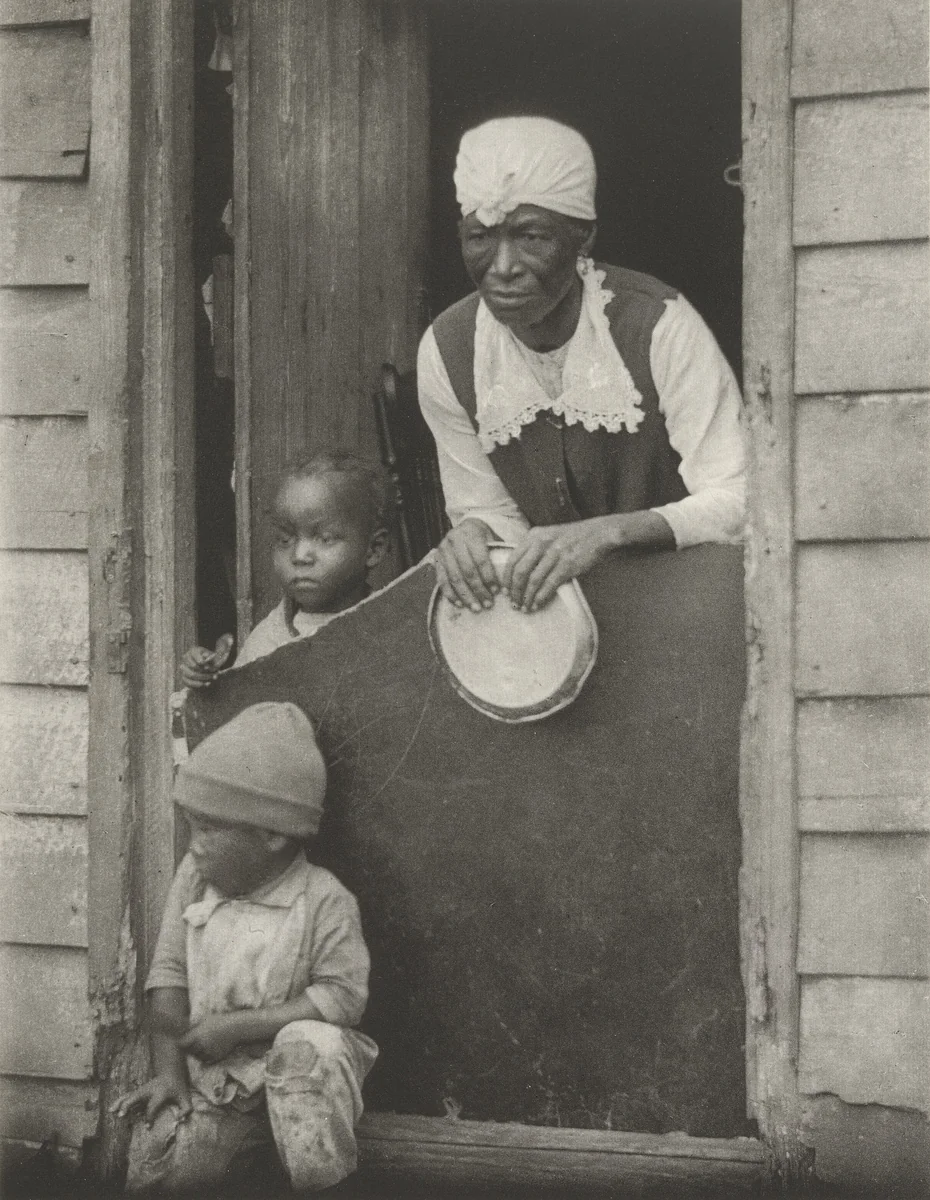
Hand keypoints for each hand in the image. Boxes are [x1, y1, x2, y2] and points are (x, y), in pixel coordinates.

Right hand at [110, 1073, 190, 1124]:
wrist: (171, 1072)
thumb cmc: (178, 1088)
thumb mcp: (186, 1097)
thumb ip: (186, 1109)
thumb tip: (180, 1119)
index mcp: (161, 1093)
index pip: (153, 1106)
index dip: (150, 1117)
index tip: (147, 1128)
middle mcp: (150, 1090)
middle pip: (137, 1096)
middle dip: (129, 1105)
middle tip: (122, 1115)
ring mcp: (143, 1089)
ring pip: (130, 1094)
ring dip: (120, 1102)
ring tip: (111, 1111)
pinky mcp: (139, 1090)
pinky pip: (128, 1095)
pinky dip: (120, 1100)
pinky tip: (112, 1107)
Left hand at [178, 1012, 246, 1062]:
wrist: (236, 1028)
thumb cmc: (220, 1021)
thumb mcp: (206, 1019)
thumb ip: (194, 1025)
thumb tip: (183, 1028)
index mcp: (198, 1034)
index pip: (182, 1044)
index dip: (181, 1043)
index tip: (180, 1042)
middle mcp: (202, 1045)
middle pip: (189, 1052)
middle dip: (189, 1048)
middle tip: (192, 1043)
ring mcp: (209, 1052)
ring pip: (197, 1057)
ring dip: (197, 1053)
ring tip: (203, 1045)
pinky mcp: (215, 1057)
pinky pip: (206, 1060)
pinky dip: (205, 1057)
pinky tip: (209, 1049)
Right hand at [179, 634, 233, 688]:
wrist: (209, 669)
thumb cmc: (213, 661)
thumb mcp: (218, 655)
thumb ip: (224, 648)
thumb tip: (230, 640)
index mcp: (194, 650)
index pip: (194, 655)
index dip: (202, 662)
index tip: (209, 667)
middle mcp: (186, 658)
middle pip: (193, 666)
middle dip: (205, 672)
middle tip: (214, 674)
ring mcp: (183, 667)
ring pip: (190, 674)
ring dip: (203, 678)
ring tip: (212, 679)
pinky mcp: (184, 677)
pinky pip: (188, 682)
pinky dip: (198, 684)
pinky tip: (207, 684)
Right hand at [434, 519, 500, 611]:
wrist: (465, 526)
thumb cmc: (484, 537)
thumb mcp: (493, 538)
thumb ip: (499, 553)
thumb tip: (508, 579)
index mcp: (471, 533)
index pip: (481, 559)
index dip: (489, 577)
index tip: (496, 592)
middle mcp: (454, 539)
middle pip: (467, 570)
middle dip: (478, 590)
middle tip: (487, 604)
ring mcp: (443, 550)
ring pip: (454, 577)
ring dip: (465, 595)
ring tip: (476, 608)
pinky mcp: (436, 560)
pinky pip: (442, 580)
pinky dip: (450, 594)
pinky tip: (459, 604)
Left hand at [501, 517, 620, 611]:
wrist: (598, 533)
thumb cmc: (572, 537)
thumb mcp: (548, 535)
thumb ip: (533, 548)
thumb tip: (518, 572)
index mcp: (534, 535)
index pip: (512, 559)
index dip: (506, 578)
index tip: (505, 591)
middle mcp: (541, 543)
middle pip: (520, 572)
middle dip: (515, 591)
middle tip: (513, 603)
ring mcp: (554, 553)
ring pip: (533, 580)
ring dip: (526, 597)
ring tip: (524, 608)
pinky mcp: (567, 564)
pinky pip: (549, 584)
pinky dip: (540, 597)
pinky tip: (536, 605)